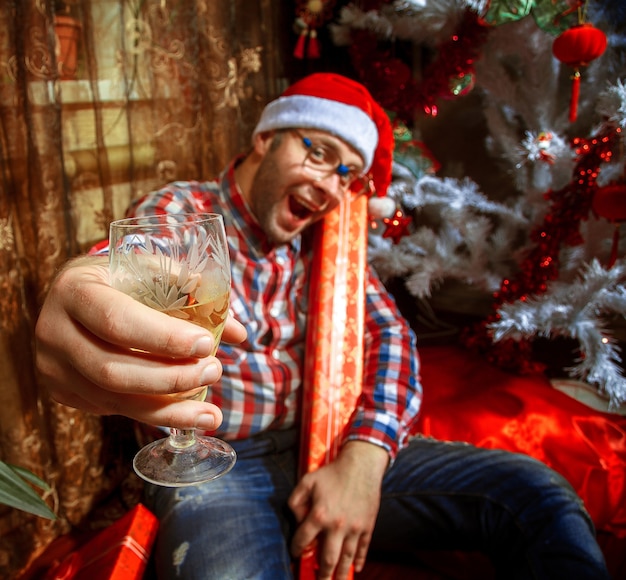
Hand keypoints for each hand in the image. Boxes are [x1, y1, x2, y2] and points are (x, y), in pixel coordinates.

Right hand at [35, 255, 246, 429]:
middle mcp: (54, 331)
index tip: (205, 344)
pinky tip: (188, 415)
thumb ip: (193, 295)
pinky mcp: (63, 392)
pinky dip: (154, 414)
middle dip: (171, 378)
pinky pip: (113, 410)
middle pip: (113, 370)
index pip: (118, 321)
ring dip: (169, 408)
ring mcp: (53, 367)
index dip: (163, 338)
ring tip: (210, 413)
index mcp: (75, 290)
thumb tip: (238, 332)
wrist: (75, 297)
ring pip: (114, 399)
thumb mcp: (150, 271)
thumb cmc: (121, 279)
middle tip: (214, 371)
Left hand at [288, 441, 388, 579]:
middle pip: (328, 559)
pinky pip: (363, 548)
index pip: (303, 540)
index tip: (296, 553)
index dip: (297, 548)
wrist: (361, 465)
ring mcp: (354, 528)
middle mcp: (336, 526)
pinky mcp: (367, 526)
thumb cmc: (332, 472)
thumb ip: (296, 501)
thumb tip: (297, 519)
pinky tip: (356, 569)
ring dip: (341, 573)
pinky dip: (359, 560)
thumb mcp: (307, 481)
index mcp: (319, 515)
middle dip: (322, 574)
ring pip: (346, 558)